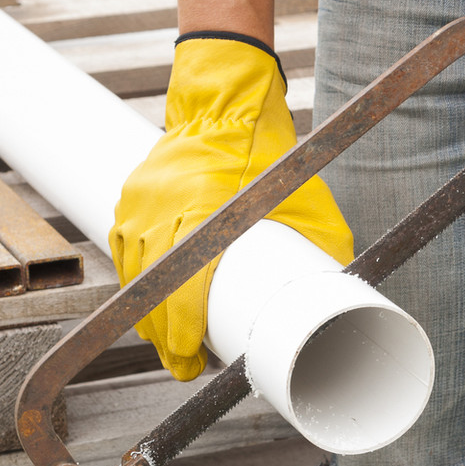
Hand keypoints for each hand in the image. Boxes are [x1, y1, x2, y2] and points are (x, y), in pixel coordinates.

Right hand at [109, 33, 353, 380]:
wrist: (228, 101)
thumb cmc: (270, 150)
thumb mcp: (305, 199)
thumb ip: (319, 242)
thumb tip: (341, 288)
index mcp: (204, 213)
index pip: (183, 291)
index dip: (182, 335)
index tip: (190, 361)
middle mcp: (164, 209)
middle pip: (153, 292)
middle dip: (163, 336)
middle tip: (182, 364)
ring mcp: (142, 201)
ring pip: (133, 273)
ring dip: (146, 310)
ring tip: (165, 338)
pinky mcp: (132, 193)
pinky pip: (123, 245)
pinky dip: (133, 275)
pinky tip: (144, 297)